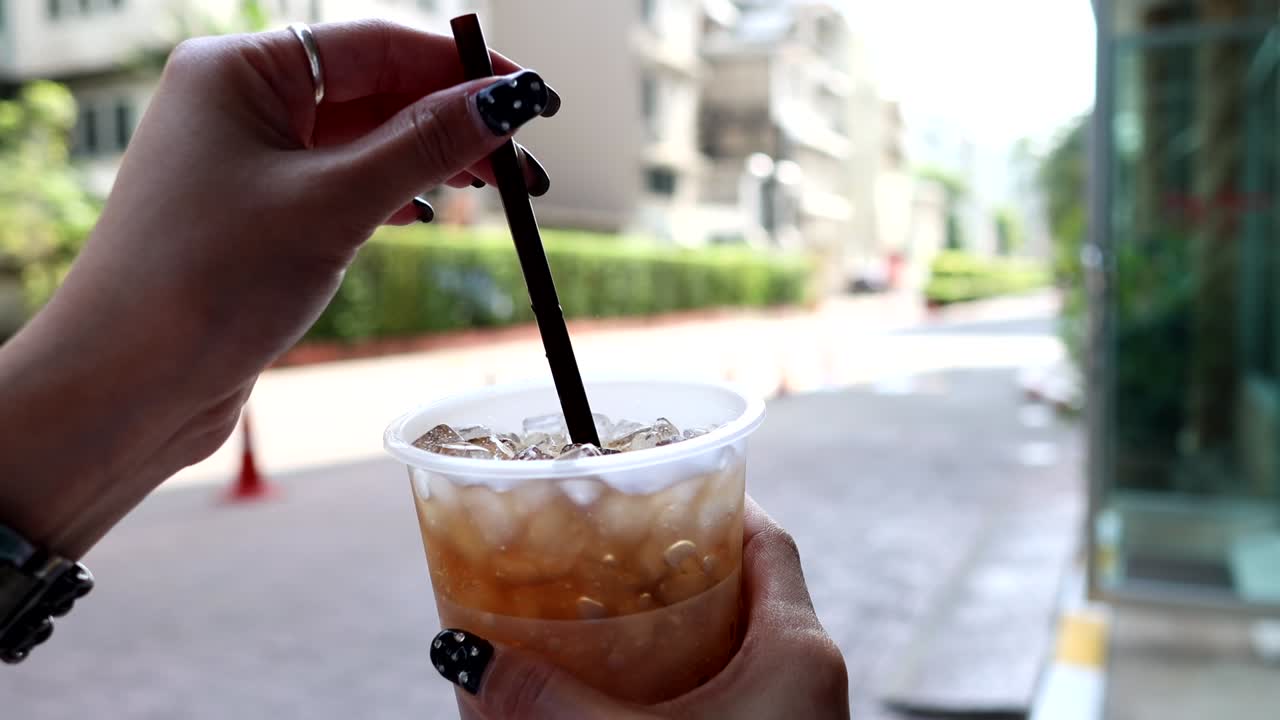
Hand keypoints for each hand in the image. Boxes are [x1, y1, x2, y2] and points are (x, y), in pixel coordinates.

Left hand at [0, 21, 554, 555]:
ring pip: (365, 140)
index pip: (378, 46)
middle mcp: (240, 103)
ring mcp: (248, 160)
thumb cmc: (204, 283)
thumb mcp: (333, 206)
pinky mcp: (258, 214)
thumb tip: (509, 100)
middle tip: (527, 161)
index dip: (462, 68)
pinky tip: (430, 212)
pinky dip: (394, 193)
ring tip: (500, 188)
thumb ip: (425, 147)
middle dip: (456, 122)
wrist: (125, 387)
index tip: (533, 95)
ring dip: (432, 161)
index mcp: (240, 70)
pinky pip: (343, 183)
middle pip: (376, 91)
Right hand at [437, 497, 850, 718]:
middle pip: (749, 587)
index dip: (718, 502)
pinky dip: (683, 677)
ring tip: (606, 612)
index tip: (659, 481)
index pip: (769, 541)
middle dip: (679, 565)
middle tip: (610, 549)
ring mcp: (796, 719)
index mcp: (799, 650)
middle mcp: (809, 676)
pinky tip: (629, 692)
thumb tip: (462, 655)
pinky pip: (732, 694)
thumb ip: (547, 702)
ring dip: (678, 625)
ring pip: (738, 644)